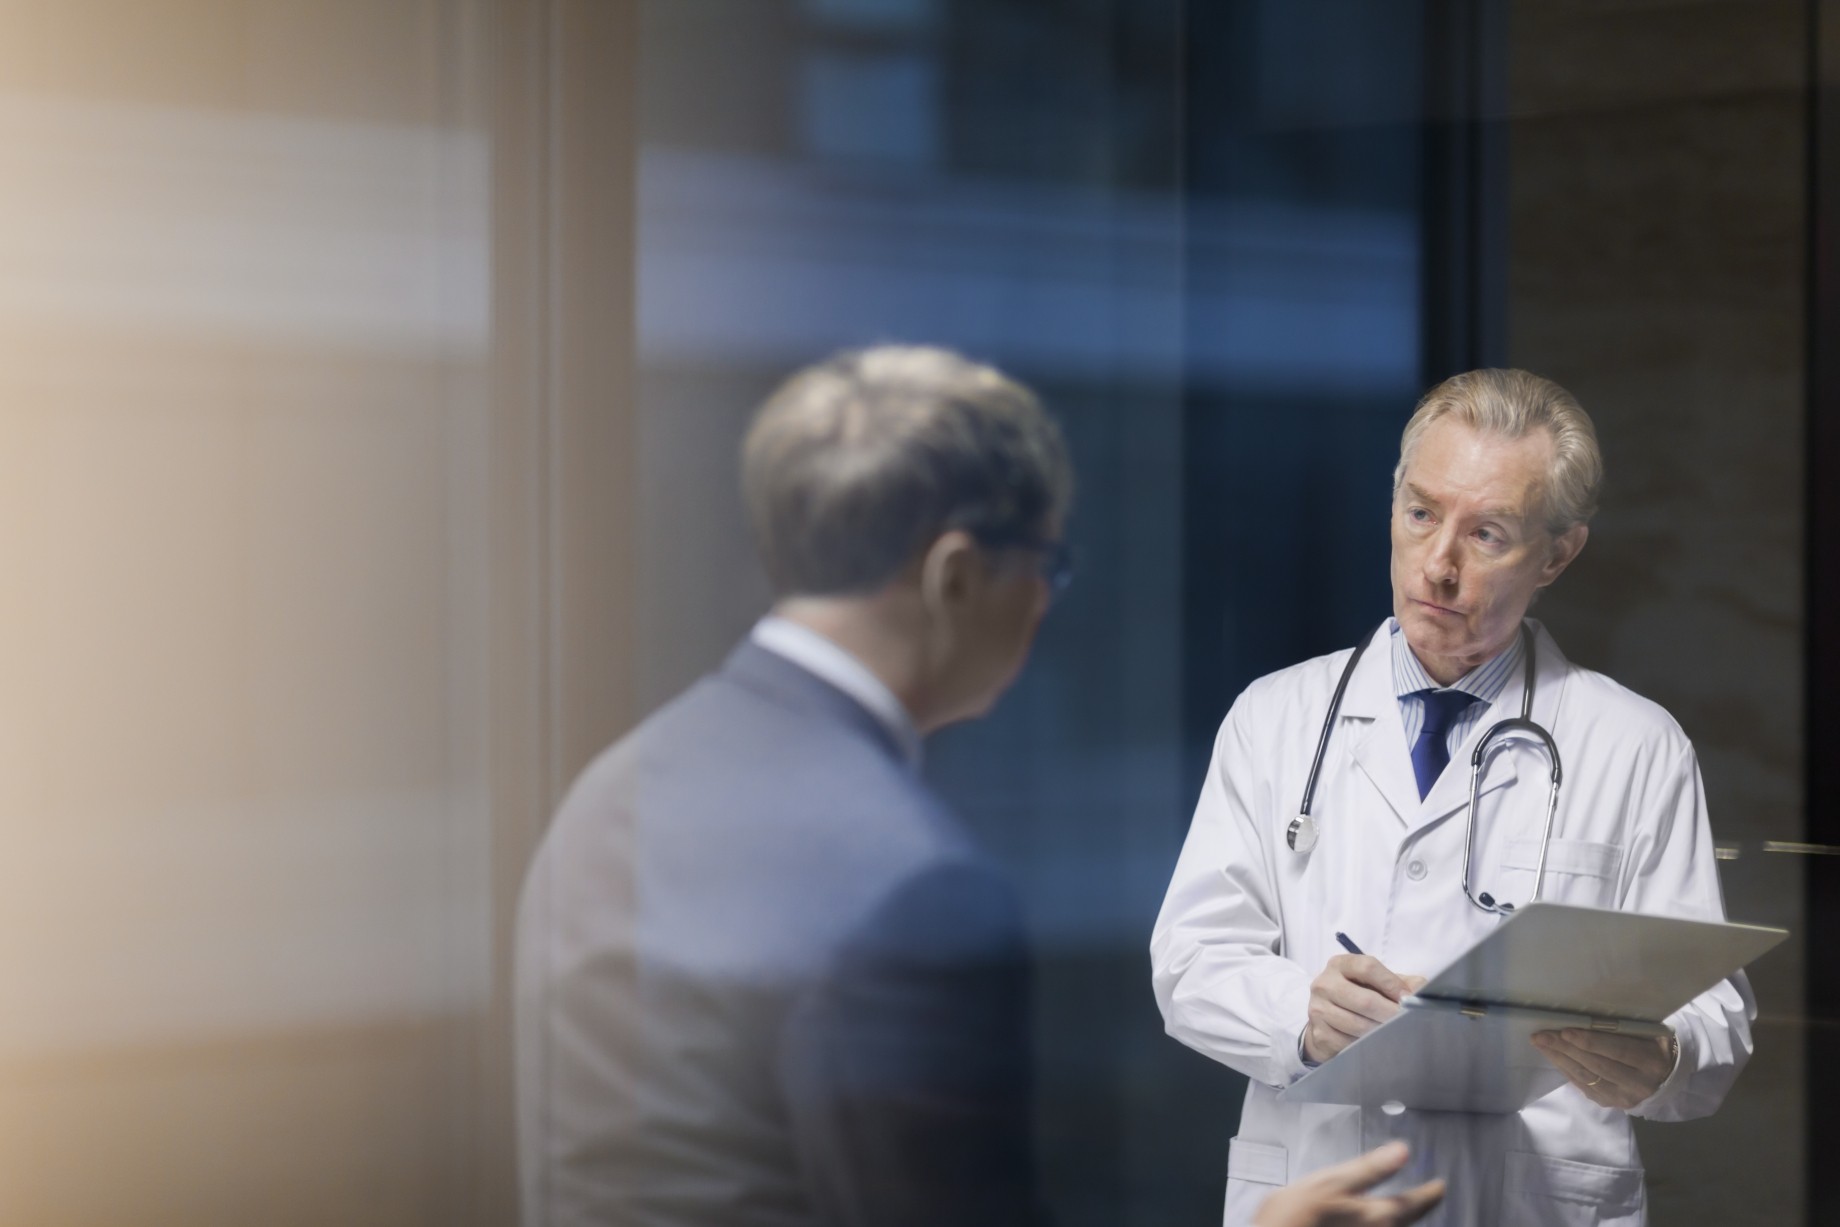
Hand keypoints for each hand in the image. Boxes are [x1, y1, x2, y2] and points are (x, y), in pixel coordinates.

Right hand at [1252, 1140, 1445, 1226]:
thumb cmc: (1295, 1217)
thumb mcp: (1329, 1183)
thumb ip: (1368, 1168)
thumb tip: (1402, 1151)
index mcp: (1376, 1214)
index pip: (1413, 1202)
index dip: (1430, 1192)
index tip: (1440, 1186)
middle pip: (1408, 1219)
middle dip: (1422, 1208)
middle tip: (1431, 1196)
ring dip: (1404, 1218)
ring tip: (1406, 1207)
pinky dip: (1386, 1221)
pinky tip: (1378, 1217)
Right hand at [1303, 955, 1426, 1063]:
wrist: (1328, 1017)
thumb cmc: (1361, 995)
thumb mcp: (1380, 983)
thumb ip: (1403, 983)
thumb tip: (1424, 993)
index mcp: (1340, 964)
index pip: (1367, 967)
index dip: (1392, 983)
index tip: (1408, 999)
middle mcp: (1324, 984)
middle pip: (1364, 1000)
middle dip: (1391, 1014)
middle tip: (1408, 1023)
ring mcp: (1318, 1009)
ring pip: (1358, 1025)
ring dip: (1381, 1033)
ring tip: (1396, 1035)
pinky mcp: (1318, 1034)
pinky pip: (1348, 1043)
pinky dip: (1366, 1046)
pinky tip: (1376, 1044)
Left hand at [1531, 1028, 1675, 1109]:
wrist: (1667, 1075)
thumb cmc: (1653, 1044)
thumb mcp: (1648, 1032)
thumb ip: (1624, 1028)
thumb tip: (1585, 1015)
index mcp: (1652, 1062)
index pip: (1618, 1051)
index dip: (1591, 1042)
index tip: (1565, 1032)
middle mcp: (1640, 1084)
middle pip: (1597, 1065)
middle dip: (1566, 1049)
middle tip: (1542, 1035)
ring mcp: (1625, 1098)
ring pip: (1587, 1077)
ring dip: (1560, 1059)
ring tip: (1541, 1043)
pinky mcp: (1612, 1104)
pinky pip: (1584, 1086)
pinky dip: (1566, 1070)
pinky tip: (1553, 1057)